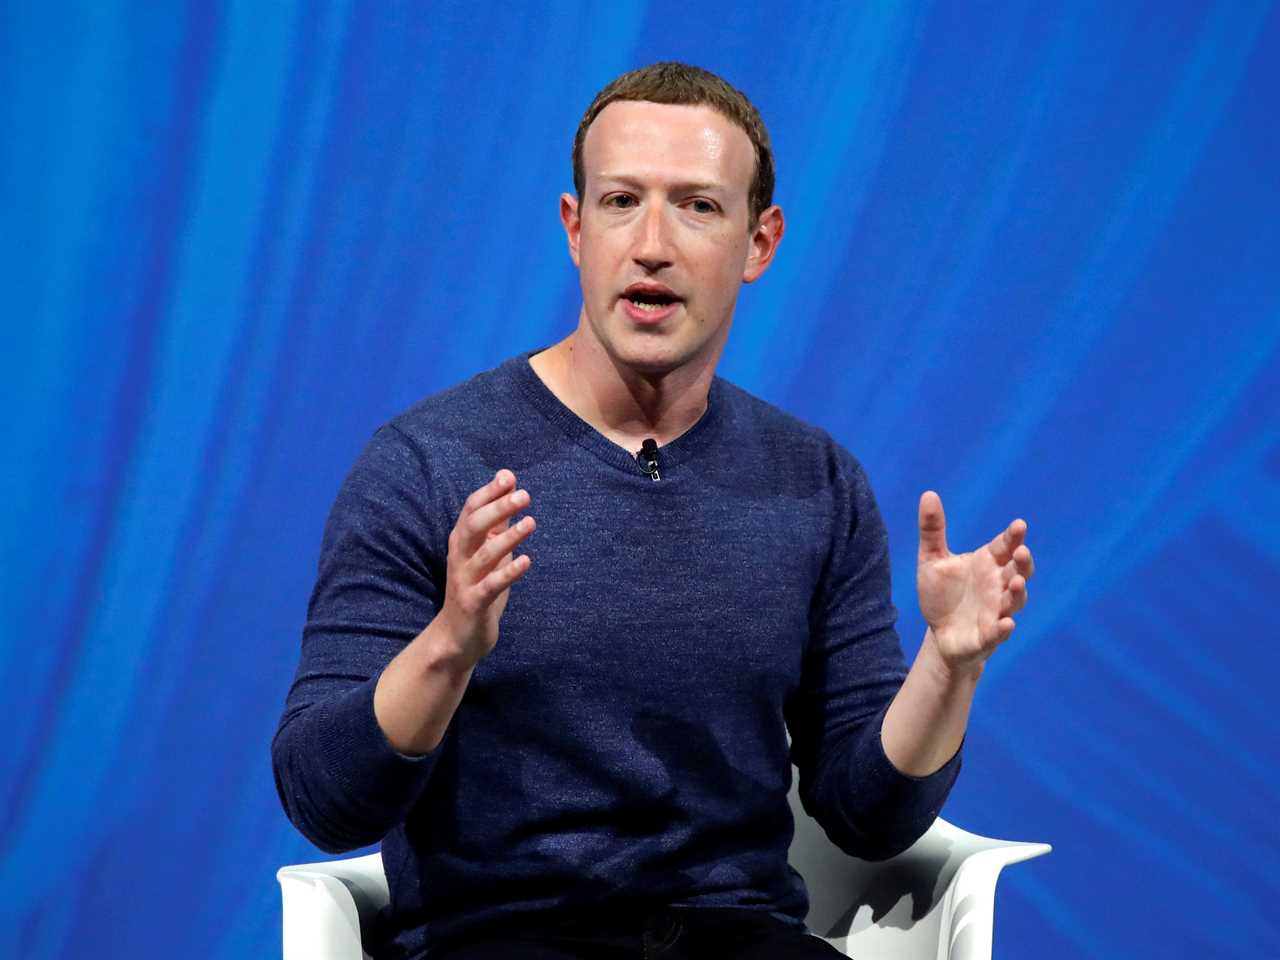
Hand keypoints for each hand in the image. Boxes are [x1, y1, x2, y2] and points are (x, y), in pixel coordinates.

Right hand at [436, 469, 534, 663]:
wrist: (456, 637)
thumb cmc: (476, 588)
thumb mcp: (487, 551)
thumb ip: (497, 521)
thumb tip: (507, 482)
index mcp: (462, 543)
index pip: (470, 511)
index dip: (488, 493)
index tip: (509, 477)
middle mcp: (459, 558)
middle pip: (473, 527)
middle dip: (497, 509)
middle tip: (524, 496)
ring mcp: (465, 582)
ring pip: (484, 555)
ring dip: (508, 538)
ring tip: (530, 522)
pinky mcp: (474, 604)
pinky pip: (490, 587)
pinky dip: (507, 573)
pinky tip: (526, 561)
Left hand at [916, 490, 1033, 672]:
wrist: (939, 633)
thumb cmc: (942, 594)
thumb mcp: (931, 560)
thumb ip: (932, 530)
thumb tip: (928, 493)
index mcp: (987, 563)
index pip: (1004, 546)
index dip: (1013, 537)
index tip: (1019, 525)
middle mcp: (998, 585)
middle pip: (1018, 571)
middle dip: (1023, 562)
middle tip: (1022, 551)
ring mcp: (997, 611)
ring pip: (1014, 601)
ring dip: (1018, 593)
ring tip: (1017, 583)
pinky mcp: (989, 635)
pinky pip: (1000, 632)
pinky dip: (1004, 628)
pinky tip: (1007, 623)